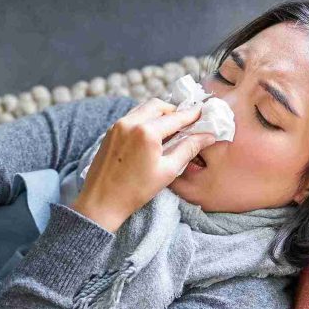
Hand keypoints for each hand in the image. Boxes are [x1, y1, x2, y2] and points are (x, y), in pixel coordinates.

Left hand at [71, 98, 217, 231]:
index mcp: (146, 132)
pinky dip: (144, 119)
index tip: (202, 111)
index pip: (175, 117)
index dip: (191, 114)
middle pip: (157, 106)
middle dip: (173, 110)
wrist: (101, 202)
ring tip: (170, 128)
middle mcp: (129, 123)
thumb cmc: (135, 191)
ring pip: (142, 109)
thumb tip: (207, 136)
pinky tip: (152, 134)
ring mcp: (117, 126)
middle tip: (186, 121)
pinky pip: (131, 117)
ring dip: (158, 113)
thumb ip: (188, 149)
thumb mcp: (168, 171)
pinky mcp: (109, 132)